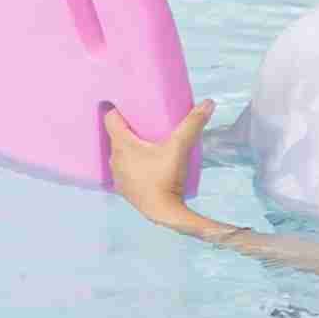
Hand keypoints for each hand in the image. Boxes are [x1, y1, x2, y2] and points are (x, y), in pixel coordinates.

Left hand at [107, 98, 217, 231]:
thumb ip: (192, 124)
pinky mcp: (125, 190)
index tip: (131, 106)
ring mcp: (118, 176)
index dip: (119, 109)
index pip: (110, 118)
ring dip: (130, 148)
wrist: (163, 214)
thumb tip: (208, 103)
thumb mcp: (179, 147)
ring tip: (147, 142)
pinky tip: (146, 166)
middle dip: (128, 128)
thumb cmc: (166, 178)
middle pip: (116, 136)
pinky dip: (133, 165)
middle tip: (145, 121)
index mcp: (122, 144)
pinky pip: (125, 170)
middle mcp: (114, 159)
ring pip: (120, 154)